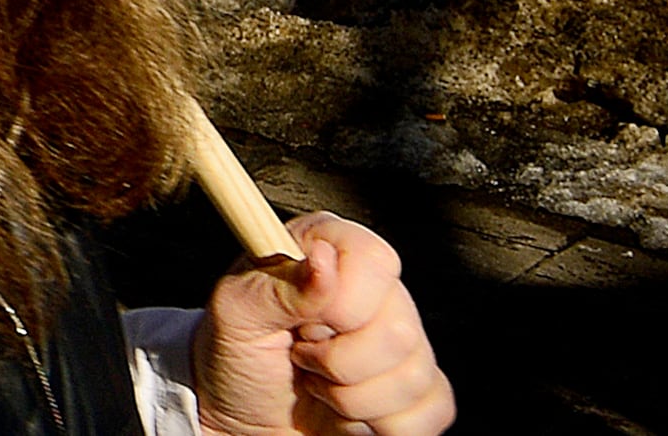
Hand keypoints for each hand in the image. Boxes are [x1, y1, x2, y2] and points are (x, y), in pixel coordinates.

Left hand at [196, 213, 449, 435]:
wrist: (240, 415)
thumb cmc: (234, 354)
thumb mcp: (235, 313)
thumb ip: (279, 286)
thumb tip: (323, 260)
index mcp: (332, 249)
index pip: (375, 261)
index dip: (341, 305)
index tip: (301, 325)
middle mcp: (378, 290)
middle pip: (399, 331)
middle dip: (337, 364)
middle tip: (301, 357)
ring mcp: (405, 341)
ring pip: (414, 378)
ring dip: (351, 401)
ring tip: (316, 384)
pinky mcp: (419, 390)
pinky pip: (433, 413)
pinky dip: (382, 426)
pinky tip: (346, 412)